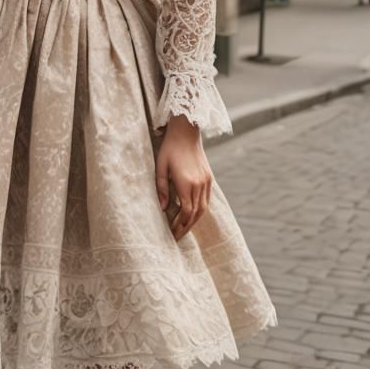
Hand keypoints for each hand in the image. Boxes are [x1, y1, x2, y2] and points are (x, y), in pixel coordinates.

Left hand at [156, 116, 213, 240]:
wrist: (186, 132)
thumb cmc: (169, 148)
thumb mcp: (160, 167)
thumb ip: (161, 188)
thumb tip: (161, 208)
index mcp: (187, 182)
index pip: (186, 211)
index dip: (179, 225)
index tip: (171, 233)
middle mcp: (199, 184)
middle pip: (196, 213)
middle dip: (186, 227)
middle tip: (177, 237)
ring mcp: (206, 181)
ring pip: (203, 208)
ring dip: (194, 221)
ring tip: (184, 228)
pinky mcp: (209, 177)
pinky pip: (206, 199)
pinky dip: (200, 210)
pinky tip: (192, 215)